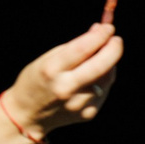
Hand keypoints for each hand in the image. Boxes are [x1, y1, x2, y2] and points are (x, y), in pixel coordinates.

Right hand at [4, 22, 122, 134]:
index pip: (83, 48)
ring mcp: (78, 104)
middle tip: (116, 40)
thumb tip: (99, 31)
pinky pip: (103, 92)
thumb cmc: (38, 80)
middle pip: (101, 66)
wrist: (28, 115)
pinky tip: (95, 77)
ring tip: (103, 57)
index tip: (108, 28)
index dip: (100, 36)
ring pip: (107, 79)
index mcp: (52, 69)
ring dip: (110, 64)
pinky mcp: (87, 114)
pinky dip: (103, 80)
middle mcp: (66, 88)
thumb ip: (75, 46)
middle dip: (113, 49)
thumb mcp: (49, 58)